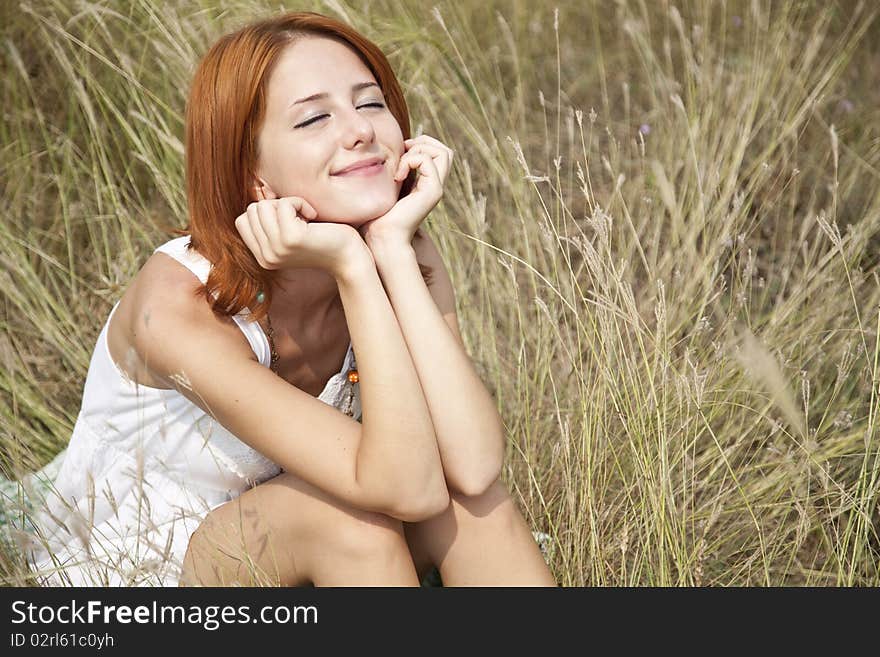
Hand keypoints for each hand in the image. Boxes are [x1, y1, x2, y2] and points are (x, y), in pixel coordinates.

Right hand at [235, 196, 367, 274]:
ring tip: (306, 218)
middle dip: (277, 206)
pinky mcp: (290, 238)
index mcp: (263, 257)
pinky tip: (314, 216)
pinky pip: (283, 204)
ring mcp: (276, 249)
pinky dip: (300, 203)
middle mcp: (266, 256)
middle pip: (252, 210)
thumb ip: (270, 221)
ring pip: (264, 205)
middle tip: (301, 219)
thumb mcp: (290, 232)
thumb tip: (256, 188)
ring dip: (288, 204)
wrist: (349, 257)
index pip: (242, 220)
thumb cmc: (323, 238)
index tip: (290, 220)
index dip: (266, 212)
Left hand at [358, 135, 453, 247]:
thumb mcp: (388, 186)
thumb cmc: (379, 216)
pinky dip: (410, 160)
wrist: (382, 237)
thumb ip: (396, 170)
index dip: (421, 144)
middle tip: (404, 153)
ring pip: (443, 152)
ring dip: (419, 150)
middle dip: (424, 142)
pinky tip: (398, 177)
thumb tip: (392, 152)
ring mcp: (437, 188)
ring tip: (402, 167)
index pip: (439, 153)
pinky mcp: (433, 191)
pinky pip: (427, 161)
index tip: (401, 153)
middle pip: (445, 151)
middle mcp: (436, 185)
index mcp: (427, 183)